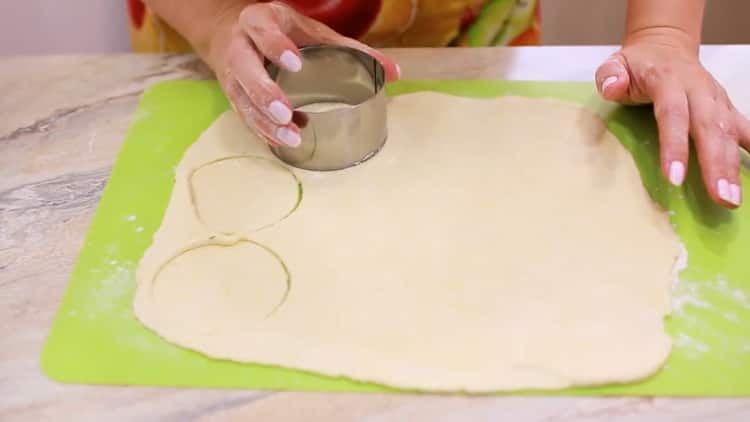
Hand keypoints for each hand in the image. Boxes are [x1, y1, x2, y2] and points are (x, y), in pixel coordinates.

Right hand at [206, 1, 398, 146]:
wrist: (233, 33)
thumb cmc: (282, 33)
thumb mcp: (312, 32)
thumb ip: (352, 49)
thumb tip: (393, 72)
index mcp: (260, 22)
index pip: (264, 31)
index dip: (276, 46)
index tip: (296, 62)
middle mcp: (240, 46)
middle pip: (245, 68)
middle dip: (265, 92)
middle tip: (286, 112)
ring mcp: (233, 73)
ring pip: (242, 98)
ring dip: (264, 120)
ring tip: (290, 137)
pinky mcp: (232, 95)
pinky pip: (243, 115)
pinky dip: (261, 130)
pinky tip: (280, 142)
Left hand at [595, 29, 748, 207]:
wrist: (664, 46)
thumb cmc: (636, 65)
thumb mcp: (615, 65)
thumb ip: (610, 76)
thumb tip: (613, 88)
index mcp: (668, 80)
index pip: (673, 114)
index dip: (674, 146)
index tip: (674, 178)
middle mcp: (698, 88)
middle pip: (709, 127)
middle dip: (715, 164)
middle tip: (720, 197)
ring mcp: (715, 98)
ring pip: (729, 132)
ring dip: (732, 166)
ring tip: (732, 198)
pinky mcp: (726, 107)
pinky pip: (744, 127)